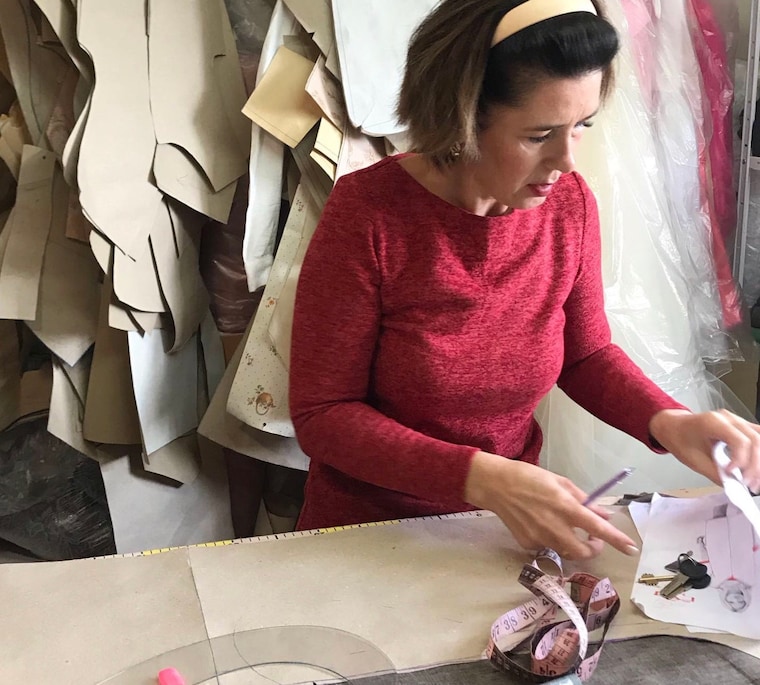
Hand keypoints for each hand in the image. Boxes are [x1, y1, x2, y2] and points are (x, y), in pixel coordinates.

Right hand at [463, 451, 638, 559]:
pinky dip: (550, 538)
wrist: (494, 485)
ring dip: (572, 542)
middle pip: (583, 552)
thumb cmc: (528, 477)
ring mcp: (539, 538)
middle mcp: (554, 527)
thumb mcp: (559, 481)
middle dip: (594, 548)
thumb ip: (582, 500)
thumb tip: (603, 514)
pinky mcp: (527, 543)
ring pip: (565, 550)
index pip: (598, 528)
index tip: (632, 548)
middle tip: (592, 536)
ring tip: (563, 525)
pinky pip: (546, 546)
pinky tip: (539, 523)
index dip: (617, 540)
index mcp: (565, 507)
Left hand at [649, 409, 759, 491]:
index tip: (734, 474)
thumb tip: (735, 486)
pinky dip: (758, 455)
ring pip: (759, 439)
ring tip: (754, 480)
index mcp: (712, 423)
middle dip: (755, 466)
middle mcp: (728, 418)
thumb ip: (716, 474)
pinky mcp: (740, 427)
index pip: (740, 441)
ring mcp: (736, 421)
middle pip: (754, 440)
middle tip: (749, 484)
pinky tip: (755, 469)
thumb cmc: (680, 439)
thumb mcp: (694, 460)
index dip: (741, 461)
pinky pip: (757, 438)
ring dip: (759, 462)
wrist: (674, 427)